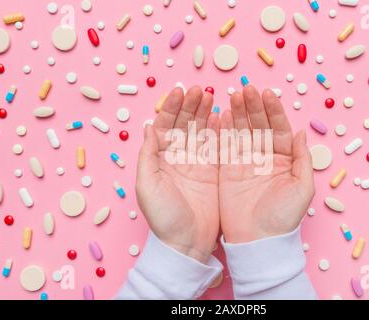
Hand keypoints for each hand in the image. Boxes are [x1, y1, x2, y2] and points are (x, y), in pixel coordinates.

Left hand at [136, 86, 219, 262]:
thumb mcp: (147, 186)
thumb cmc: (163, 217)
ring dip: (204, 113)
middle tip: (200, 90)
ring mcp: (197, 164)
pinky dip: (219, 131)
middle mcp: (178, 158)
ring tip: (211, 96)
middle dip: (191, 106)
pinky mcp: (213, 172)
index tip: (180, 91)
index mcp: (160, 159)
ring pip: (200, 131)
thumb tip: (148, 127)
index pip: (165, 126)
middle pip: (184, 124)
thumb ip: (147, 155)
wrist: (186, 243)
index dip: (171, 108)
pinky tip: (221, 116)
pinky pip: (216, 146)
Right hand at [219, 86, 314, 242]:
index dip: (273, 111)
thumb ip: (303, 159)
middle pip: (259, 126)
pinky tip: (223, 115)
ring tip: (234, 96)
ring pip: (242, 132)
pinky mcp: (228, 170)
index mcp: (285, 160)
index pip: (279, 129)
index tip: (266, 94)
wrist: (257, 241)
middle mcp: (265, 158)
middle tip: (246, 90)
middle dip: (253, 107)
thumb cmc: (283, 218)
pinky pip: (226, 146)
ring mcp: (245, 163)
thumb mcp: (302, 188)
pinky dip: (224, 131)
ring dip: (238, 113)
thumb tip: (302, 133)